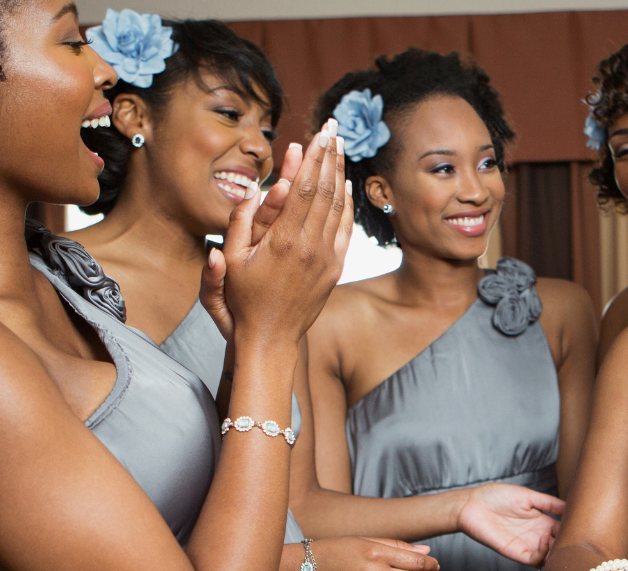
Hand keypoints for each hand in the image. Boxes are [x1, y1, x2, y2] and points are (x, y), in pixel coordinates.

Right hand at [217, 120, 352, 350]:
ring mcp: (327, 259)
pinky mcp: (334, 269)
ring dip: (339, 173)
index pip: (304, 188)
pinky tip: (345, 184)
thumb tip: (252, 190)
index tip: (319, 132)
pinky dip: (346, 203)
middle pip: (326, 190)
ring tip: (339, 146)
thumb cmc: (245, 300)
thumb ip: (240, 223)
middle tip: (333, 126)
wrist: (272, 338)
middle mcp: (311, 248)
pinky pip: (345, 229)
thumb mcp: (232, 261)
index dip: (314, 157)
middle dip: (329, 155)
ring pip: (338, 207)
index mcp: (285, 242)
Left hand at [457, 483, 564, 566]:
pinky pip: (534, 560)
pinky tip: (546, 539)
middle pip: (558, 545)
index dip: (572, 530)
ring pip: (549, 556)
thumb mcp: (528, 496)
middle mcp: (536, 535)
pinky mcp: (515, 552)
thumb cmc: (496, 496)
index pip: (563, 530)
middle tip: (574, 536)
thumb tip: (571, 505)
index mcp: (541, 521)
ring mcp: (526, 545)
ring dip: (557, 551)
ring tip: (560, 538)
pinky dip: (544, 554)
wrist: (472, 505)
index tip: (582, 525)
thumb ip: (549, 503)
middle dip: (567, 544)